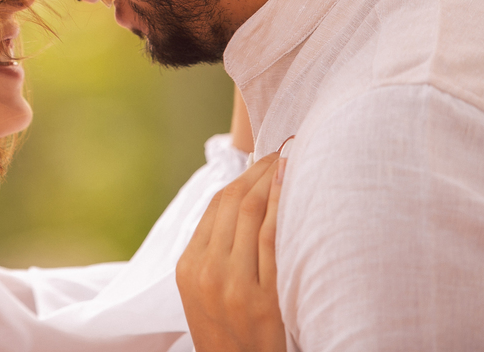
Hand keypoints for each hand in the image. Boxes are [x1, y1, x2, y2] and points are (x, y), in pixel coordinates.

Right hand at [176, 150, 285, 351]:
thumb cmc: (229, 335)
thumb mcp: (206, 293)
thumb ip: (215, 253)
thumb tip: (241, 205)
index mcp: (189, 266)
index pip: (216, 206)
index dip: (242, 177)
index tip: (263, 160)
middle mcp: (206, 272)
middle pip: (234, 204)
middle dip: (259, 172)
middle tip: (282, 151)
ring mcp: (232, 287)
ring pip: (253, 216)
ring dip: (274, 182)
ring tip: (292, 163)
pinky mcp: (261, 302)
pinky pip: (273, 242)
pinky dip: (284, 210)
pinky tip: (294, 193)